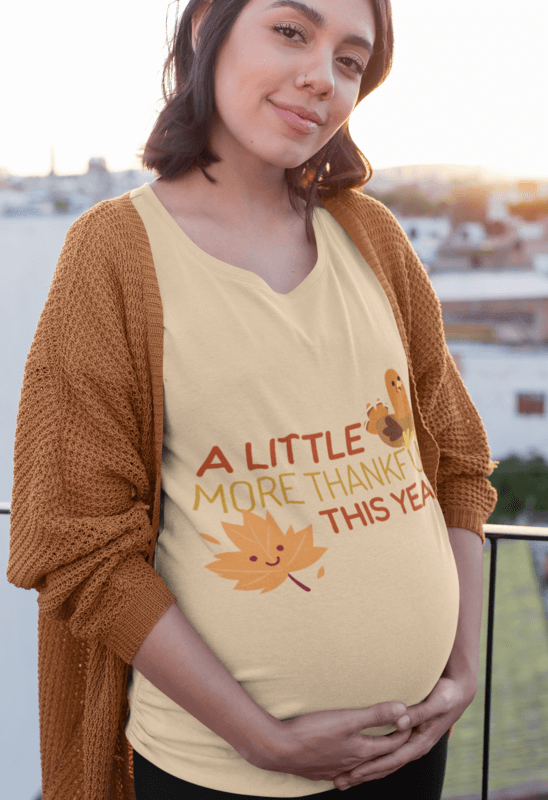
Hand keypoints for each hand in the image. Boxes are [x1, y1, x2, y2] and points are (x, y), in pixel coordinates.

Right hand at [244, 701, 413, 781]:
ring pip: (361, 769)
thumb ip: (375, 714)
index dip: (403, 733)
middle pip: (379, 759)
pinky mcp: (320, 771)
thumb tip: (403, 709)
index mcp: (361, 751)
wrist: (279, 750)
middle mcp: (352, 764)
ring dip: (373, 762)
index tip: (411, 721)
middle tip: (402, 738)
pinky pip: (343, 773)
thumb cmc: (313, 733)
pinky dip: (352, 769)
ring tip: (379, 756)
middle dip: (392, 750)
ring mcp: (335, 770)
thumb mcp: (347, 719)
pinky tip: (347, 769)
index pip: (391, 745)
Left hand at [331, 675, 477, 788]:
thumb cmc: (447, 696)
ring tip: (345, 778)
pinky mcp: (408, 738)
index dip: (372, 767)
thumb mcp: (435, 702)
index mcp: (420, 742)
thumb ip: (418, 712)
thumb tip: (399, 720)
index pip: (391, 760)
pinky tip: (361, 762)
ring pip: (386, 763)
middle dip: (364, 775)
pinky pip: (389, 754)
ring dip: (366, 771)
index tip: (353, 773)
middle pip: (386, 766)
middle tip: (341, 781)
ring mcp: (411, 744)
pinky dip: (374, 761)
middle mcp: (415, 747)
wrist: (458, 693)